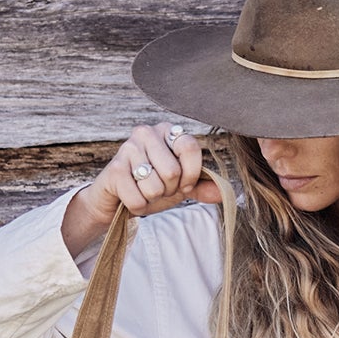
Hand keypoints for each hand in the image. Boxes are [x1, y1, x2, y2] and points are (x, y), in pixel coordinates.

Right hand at [62, 122, 221, 254]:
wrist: (115, 201)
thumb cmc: (150, 187)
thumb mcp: (180, 186)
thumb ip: (202, 186)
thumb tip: (223, 192)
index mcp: (167, 131)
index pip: (190, 147)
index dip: (191, 174)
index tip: (183, 184)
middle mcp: (146, 133)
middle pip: (173, 171)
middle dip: (168, 189)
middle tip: (158, 188)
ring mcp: (128, 148)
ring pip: (155, 186)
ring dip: (152, 198)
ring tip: (143, 191)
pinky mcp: (114, 169)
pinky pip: (138, 198)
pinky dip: (137, 206)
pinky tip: (130, 197)